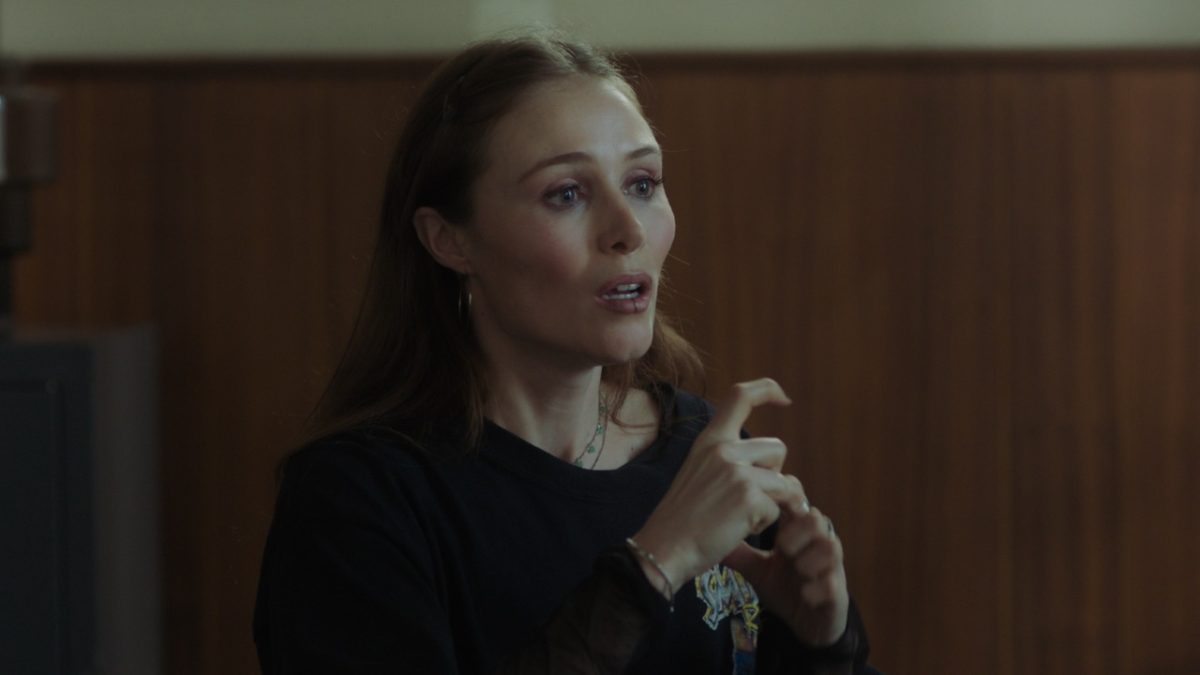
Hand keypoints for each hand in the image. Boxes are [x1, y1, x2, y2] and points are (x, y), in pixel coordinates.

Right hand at [632, 378, 793, 591]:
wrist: (664, 549)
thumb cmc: (682, 520)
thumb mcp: (697, 472)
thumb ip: (729, 459)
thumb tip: (775, 462)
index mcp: (709, 439)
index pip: (741, 396)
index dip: (768, 390)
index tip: (783, 398)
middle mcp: (724, 449)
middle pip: (778, 448)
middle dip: (775, 474)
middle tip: (752, 497)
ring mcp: (737, 472)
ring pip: (785, 482)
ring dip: (775, 503)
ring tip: (743, 517)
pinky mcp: (749, 497)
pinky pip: (779, 509)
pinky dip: (765, 523)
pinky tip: (737, 529)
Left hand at [723, 482, 850, 646]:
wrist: (806, 624)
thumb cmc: (784, 588)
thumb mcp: (757, 569)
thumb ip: (739, 551)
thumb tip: (709, 531)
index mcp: (798, 533)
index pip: (796, 502)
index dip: (783, 503)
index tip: (764, 515)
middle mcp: (818, 545)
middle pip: (816, 518)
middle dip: (797, 530)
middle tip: (781, 547)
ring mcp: (831, 567)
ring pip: (831, 546)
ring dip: (810, 557)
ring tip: (796, 569)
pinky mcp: (838, 592)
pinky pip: (834, 582)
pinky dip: (818, 587)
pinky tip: (805, 594)